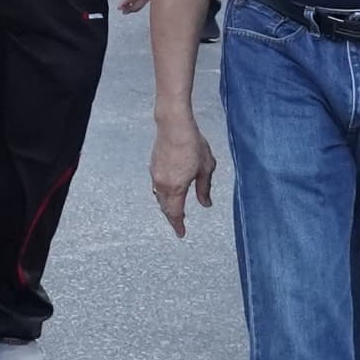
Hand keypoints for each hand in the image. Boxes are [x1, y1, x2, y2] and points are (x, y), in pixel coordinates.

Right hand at [150, 108, 217, 236]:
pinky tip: (169, 191)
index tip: (181, 234)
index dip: (178, 225)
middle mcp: (162, 184)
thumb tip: (206, 203)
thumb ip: (205, 188)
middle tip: (179, 224)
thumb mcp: (205, 168)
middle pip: (165, 208)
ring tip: (174, 210)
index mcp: (176, 188)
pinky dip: (163, 194)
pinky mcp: (153, 166)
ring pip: (160, 197)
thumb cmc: (192, 144)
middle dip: (172, 218)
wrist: (173, 125)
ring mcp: (155, 175)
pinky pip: (157, 187)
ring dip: (167, 206)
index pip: (176, 213)